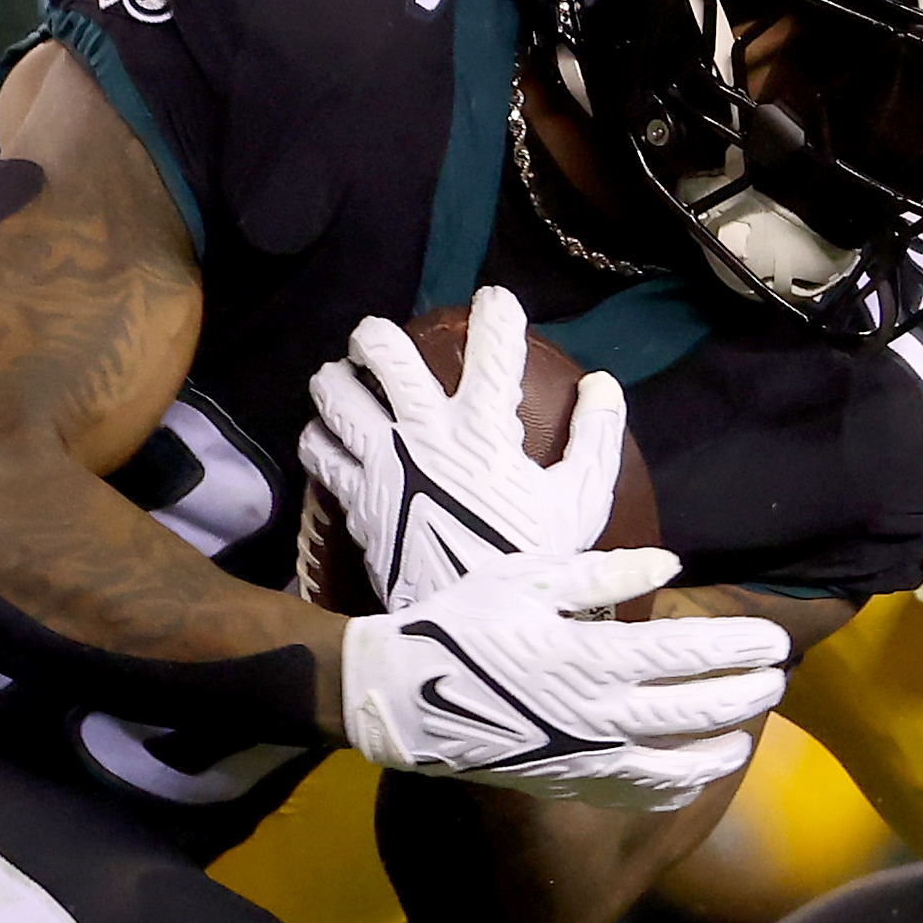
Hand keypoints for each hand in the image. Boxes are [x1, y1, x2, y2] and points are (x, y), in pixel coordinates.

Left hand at [299, 289, 625, 609]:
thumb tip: (602, 382)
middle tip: (378, 341)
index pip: (493, 345)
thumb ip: (597, 436)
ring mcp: (381, 461)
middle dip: (376, 335)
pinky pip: (319, 448)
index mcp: (484, 427)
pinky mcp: (354, 494)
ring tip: (342, 378)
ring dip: (337, 377)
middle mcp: (423, 431)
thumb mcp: (582, 498)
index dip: (497, 310)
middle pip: (383, 351)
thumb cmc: (533, 558)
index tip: (495, 301)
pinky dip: (320, 435)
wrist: (474, 622)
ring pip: (335, 391)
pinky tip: (329, 436)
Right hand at [338, 549, 787, 817]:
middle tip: (776, 677)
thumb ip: (603, 575)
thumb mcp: (526, 580)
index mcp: (593, 657)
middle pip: (699, 710)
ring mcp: (588, 757)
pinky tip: (693, 774)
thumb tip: (670, 565)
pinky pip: (639, 792)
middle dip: (747, 693)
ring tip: (744, 730)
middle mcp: (601, 714)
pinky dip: (676, 785)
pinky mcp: (570, 781)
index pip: (690, 654)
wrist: (403, 697)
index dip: (739, 647)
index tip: (774, 638)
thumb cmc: (462, 624)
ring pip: (679, 762)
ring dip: (722, 746)